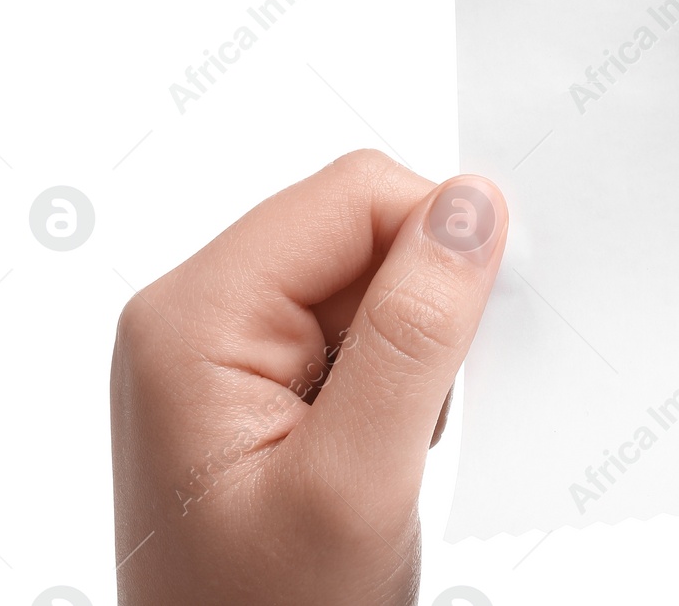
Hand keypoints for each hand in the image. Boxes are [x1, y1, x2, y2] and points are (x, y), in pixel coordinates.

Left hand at [110, 151, 507, 604]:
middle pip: (357, 228)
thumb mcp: (355, 481)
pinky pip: (353, 327)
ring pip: (365, 277)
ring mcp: (221, 351)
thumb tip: (472, 205)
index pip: (354, 196)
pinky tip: (387, 443)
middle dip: (423, 301)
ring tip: (398, 443)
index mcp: (195, 318)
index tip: (483, 327)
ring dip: (413, 347)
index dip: (438, 239)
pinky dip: (398, 374)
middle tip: (429, 407)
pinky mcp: (253, 385)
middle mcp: (197, 315)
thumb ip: (415, 333)